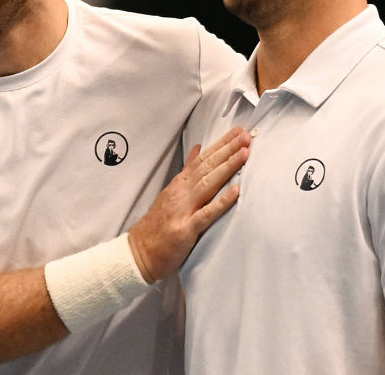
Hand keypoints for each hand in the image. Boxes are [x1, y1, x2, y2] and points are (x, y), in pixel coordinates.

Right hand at [127, 126, 250, 282]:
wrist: (139, 251)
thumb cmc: (157, 225)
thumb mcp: (171, 192)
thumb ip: (187, 171)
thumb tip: (197, 149)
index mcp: (179, 184)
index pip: (202, 159)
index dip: (220, 145)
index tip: (237, 132)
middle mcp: (181, 193)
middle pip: (207, 167)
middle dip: (227, 150)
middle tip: (245, 136)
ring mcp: (183, 210)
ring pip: (208, 184)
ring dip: (227, 168)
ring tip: (244, 154)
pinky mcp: (186, 230)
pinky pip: (206, 214)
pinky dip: (221, 202)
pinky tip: (235, 191)